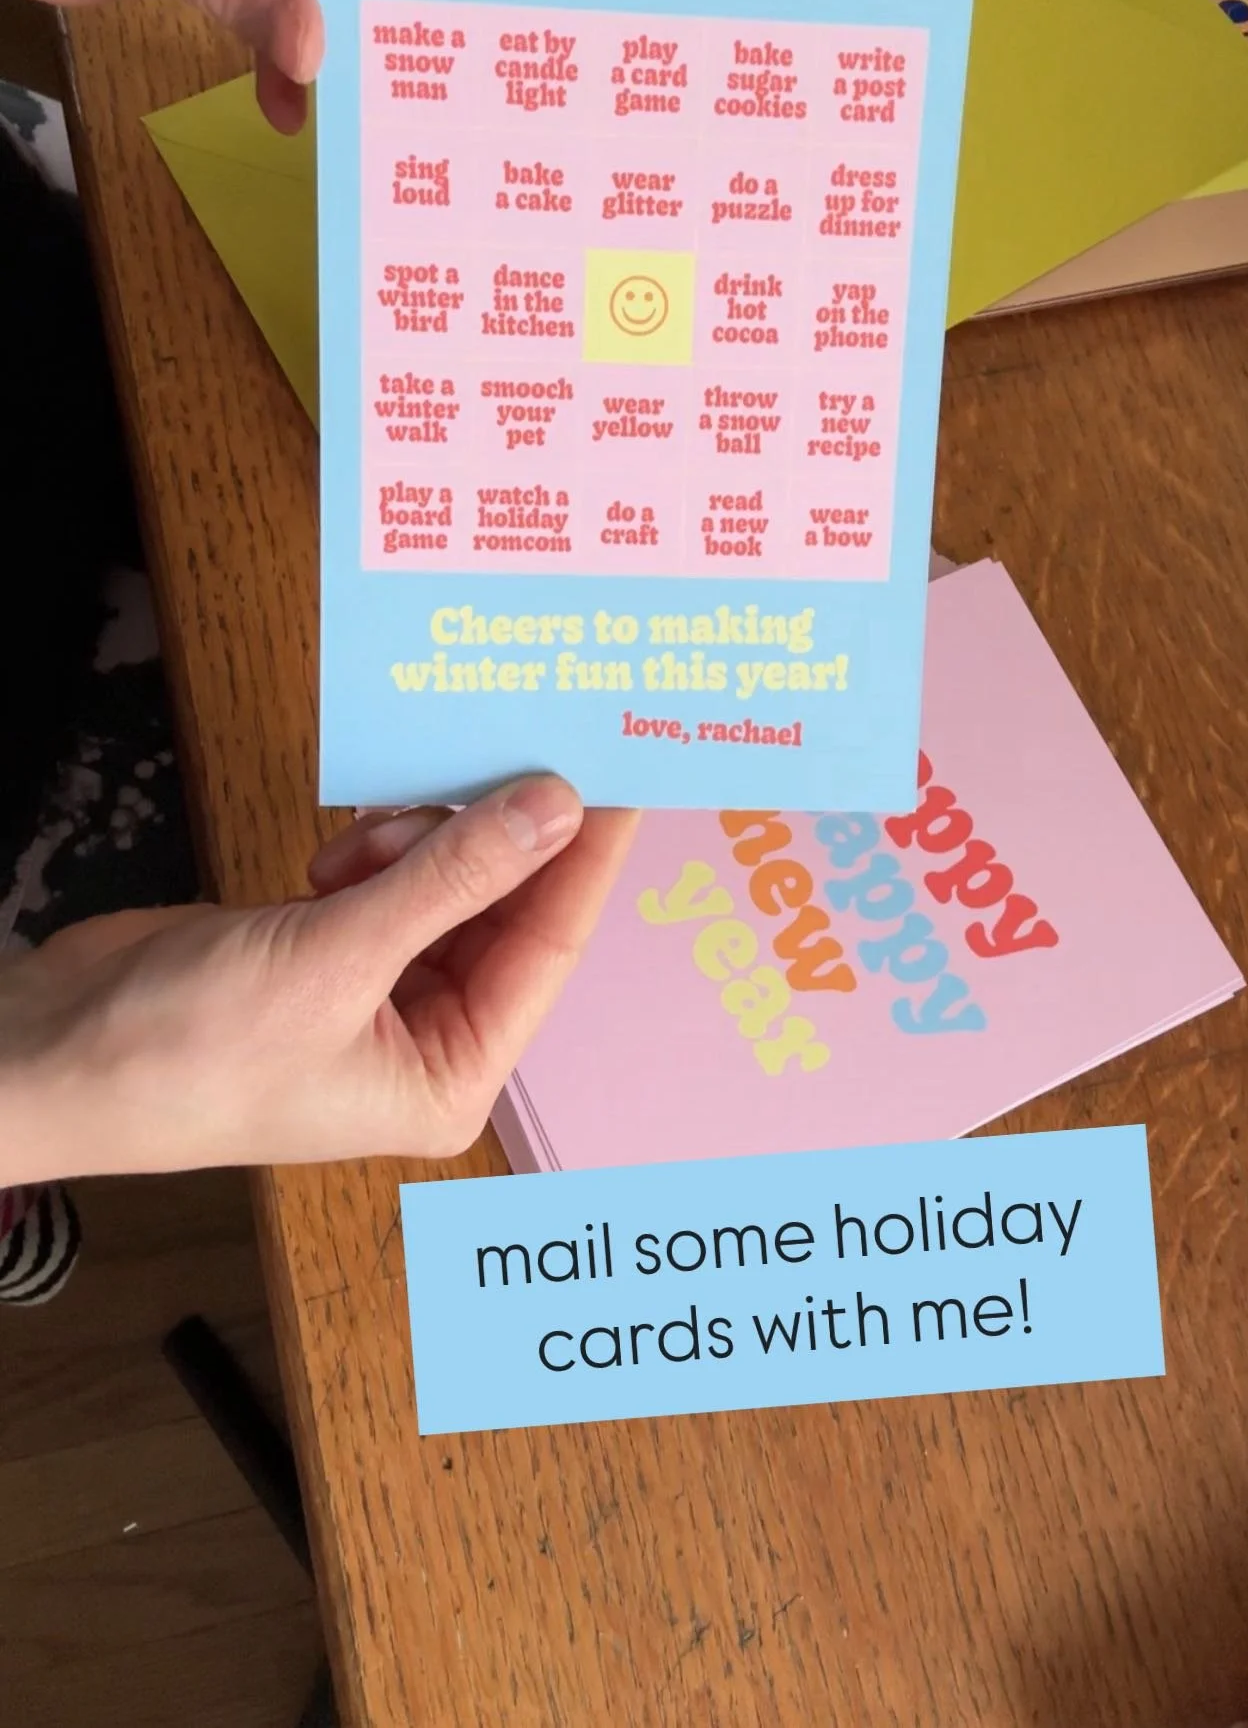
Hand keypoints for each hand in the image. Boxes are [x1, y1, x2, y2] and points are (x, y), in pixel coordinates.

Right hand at [0, 780, 637, 1177]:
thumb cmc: (190, 1047)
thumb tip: (557, 806)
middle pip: (506, 910)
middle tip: (526, 737)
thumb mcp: (336, 955)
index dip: (588, 857)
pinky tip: (335, 855)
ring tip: (375, 836)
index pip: (550, 947)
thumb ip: (452, 876)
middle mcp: (429, 1038)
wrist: (56, 1049)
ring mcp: (377, 991)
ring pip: (448, 883)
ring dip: (426, 842)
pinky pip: (391, 876)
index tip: (626, 771)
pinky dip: (376, 849)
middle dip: (506, 837)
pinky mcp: (326, 946)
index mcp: (452, 1076)